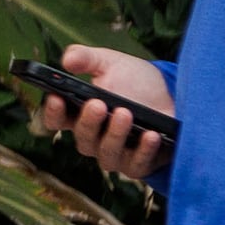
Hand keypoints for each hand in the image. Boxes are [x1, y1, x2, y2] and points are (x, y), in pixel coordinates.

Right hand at [34, 41, 172, 182]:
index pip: (57, 120)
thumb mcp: (110, 63)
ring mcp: (116, 153)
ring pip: (107, 155)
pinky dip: (143, 151)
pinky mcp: (140, 164)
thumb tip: (67, 60)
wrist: (172, 94)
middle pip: (83, 139)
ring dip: (115, 135)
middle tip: (97, 104)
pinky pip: (136, 165)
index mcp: (80, 115)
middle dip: (89, 122)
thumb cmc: (134, 81)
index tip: (56, 98)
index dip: (52, 112)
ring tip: (125, 113)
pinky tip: (151, 135)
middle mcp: (94, 138)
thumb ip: (86, 58)